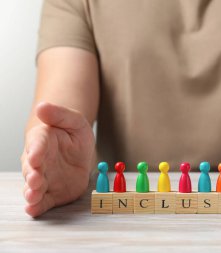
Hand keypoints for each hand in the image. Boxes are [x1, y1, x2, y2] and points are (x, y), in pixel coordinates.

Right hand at [21, 102, 94, 216]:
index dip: (36, 150)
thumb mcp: (74, 120)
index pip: (38, 145)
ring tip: (33, 195)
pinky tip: (33, 210)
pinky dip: (36, 206)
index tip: (36, 156)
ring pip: (34, 186)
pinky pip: (42, 201)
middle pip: (32, 169)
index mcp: (42, 141)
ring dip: (32, 192)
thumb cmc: (73, 134)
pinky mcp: (51, 192)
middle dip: (33, 175)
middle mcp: (38, 161)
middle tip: (36, 179)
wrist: (79, 151)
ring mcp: (44, 178)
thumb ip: (59, 114)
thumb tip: (41, 106)